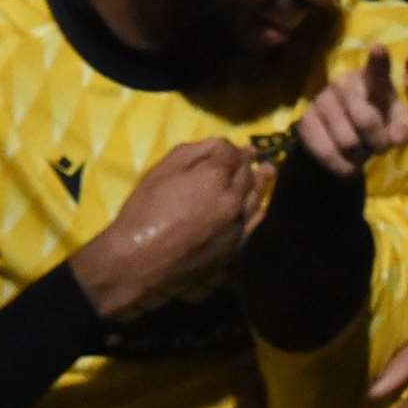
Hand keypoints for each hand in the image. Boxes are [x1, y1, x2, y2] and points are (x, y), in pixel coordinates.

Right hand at [69, 138, 268, 320]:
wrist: (140, 262)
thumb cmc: (144, 212)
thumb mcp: (162, 171)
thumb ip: (194, 152)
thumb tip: (219, 145)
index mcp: (215, 177)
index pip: (232, 153)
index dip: (229, 146)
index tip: (227, 145)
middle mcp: (234, 200)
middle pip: (247, 174)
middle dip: (247, 162)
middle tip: (252, 155)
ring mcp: (238, 226)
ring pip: (256, 198)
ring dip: (260, 183)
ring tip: (267, 172)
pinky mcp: (235, 247)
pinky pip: (253, 223)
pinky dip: (256, 209)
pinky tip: (258, 205)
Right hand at [296, 45, 407, 176]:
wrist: (346, 140)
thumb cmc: (380, 123)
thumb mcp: (401, 126)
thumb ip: (407, 128)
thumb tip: (395, 137)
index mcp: (373, 79)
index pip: (377, 69)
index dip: (378, 60)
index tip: (379, 49)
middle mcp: (344, 83)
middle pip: (366, 120)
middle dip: (379, 143)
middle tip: (378, 145)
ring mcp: (322, 100)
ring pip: (348, 142)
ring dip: (360, 156)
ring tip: (360, 150)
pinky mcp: (305, 121)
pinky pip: (328, 153)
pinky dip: (343, 167)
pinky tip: (347, 163)